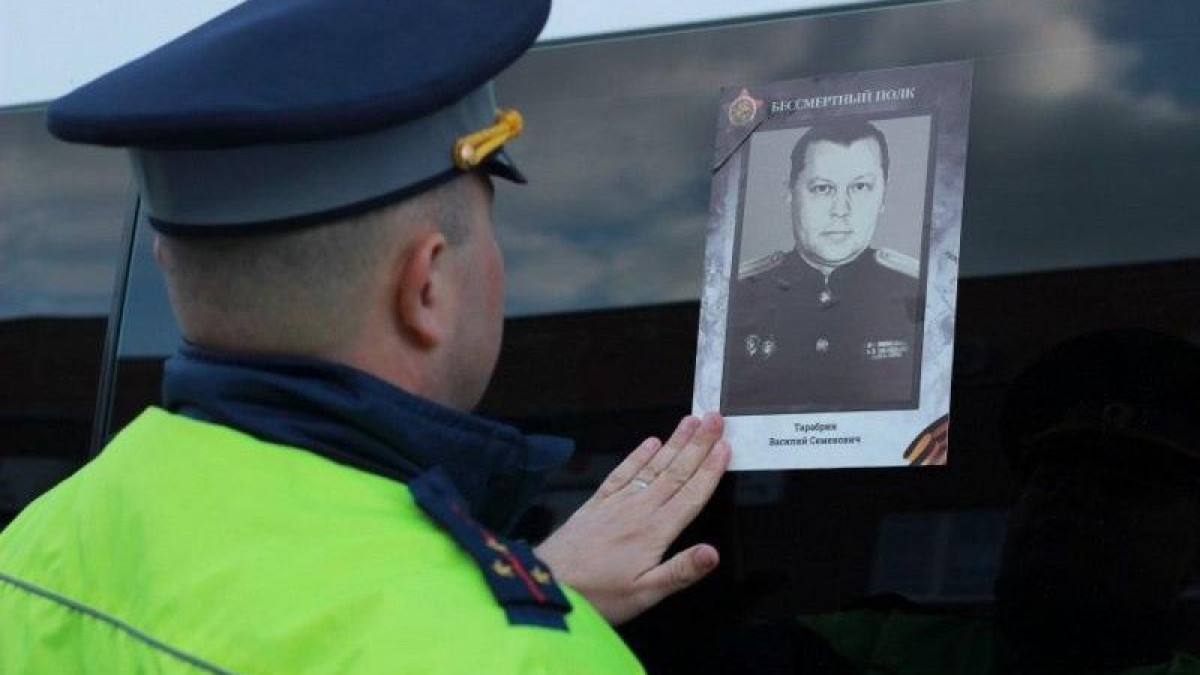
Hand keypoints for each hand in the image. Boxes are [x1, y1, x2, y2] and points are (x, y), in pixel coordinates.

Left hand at [534, 412, 730, 624]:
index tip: (725, 446)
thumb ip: (681, 571)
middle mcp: (637, 510)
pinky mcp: (597, 504)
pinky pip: (622, 473)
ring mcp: (616, 503)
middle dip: (698, 444)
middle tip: (714, 419)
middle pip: (675, 471)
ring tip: (690, 422)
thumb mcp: (644, 594)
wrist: (548, 583)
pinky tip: (649, 443)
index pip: (691, 494)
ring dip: (674, 443)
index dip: (710, 470)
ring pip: (652, 466)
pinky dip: (637, 456)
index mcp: (654, 532)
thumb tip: (712, 554)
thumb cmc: (596, 594)